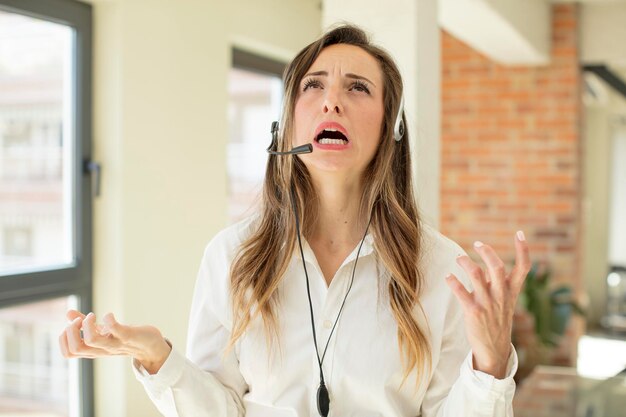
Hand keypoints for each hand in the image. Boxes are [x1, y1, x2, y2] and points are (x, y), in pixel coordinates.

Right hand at [59, 310, 171, 373]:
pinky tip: (109, 315)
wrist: (151, 346)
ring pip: (92, 341)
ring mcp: (115, 343)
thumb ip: (85, 324)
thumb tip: (68, 314)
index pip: (68, 353)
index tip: (71, 325)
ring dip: (87, 324)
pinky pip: (117, 331)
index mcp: (94, 349)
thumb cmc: (125, 338)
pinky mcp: (129, 336)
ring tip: (92, 315)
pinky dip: (109, 320)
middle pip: (76, 348)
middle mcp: (102, 349)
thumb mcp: (103, 331)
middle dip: (71, 331)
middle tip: (80, 319)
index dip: (64, 338)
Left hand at [445, 231, 529, 378]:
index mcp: (511, 292)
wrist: (493, 349)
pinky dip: (453, 281)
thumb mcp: (505, 301)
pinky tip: (448, 277)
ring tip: (459, 258)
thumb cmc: (497, 321)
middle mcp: (501, 296)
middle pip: (497, 267)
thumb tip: (489, 262)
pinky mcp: (473, 312)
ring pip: (476, 275)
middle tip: (477, 244)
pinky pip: (461, 292)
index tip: (520, 233)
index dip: (523, 250)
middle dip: (487, 252)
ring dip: (465, 262)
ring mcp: (487, 304)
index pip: (524, 268)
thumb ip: (498, 282)